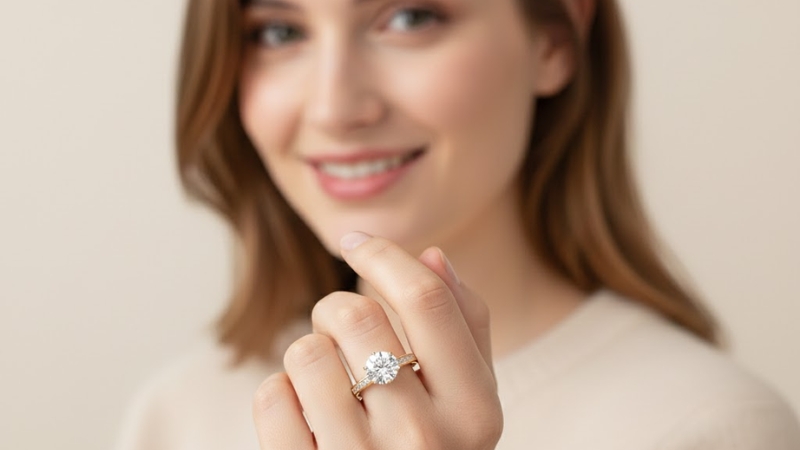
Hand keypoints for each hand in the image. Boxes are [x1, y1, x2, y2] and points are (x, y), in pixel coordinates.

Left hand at [253, 232, 502, 448]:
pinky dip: (280, 393)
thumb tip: (434, 256)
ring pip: (306, 351)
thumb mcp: (468, 400)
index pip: (426, 298)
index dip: (383, 253)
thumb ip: (464, 328)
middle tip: (342, 332)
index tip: (354, 240)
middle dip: (337, 309)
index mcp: (475, 411)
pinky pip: (271, 397)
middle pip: (357, 314)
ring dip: (308, 353)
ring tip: (328, 382)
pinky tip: (304, 416)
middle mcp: (425, 441)